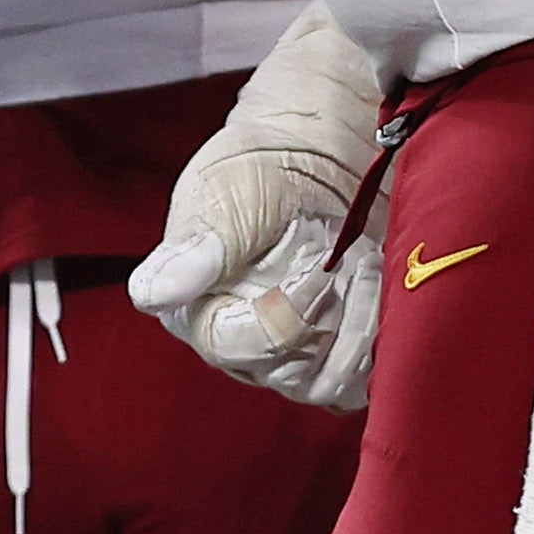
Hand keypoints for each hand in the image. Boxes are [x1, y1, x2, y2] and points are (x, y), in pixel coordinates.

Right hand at [129, 2, 386, 410]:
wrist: (323, 153)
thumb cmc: (264, 166)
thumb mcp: (227, 193)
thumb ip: (197, 247)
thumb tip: (153, 294)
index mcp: (195, 309)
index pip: (233, 348)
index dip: (280, 320)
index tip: (316, 273)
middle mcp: (240, 344)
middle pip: (286, 373)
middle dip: (329, 317)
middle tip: (348, 258)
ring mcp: (290, 357)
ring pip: (327, 380)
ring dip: (360, 326)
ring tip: (365, 265)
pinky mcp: (334, 355)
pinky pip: (361, 379)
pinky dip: (380, 341)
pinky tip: (381, 288)